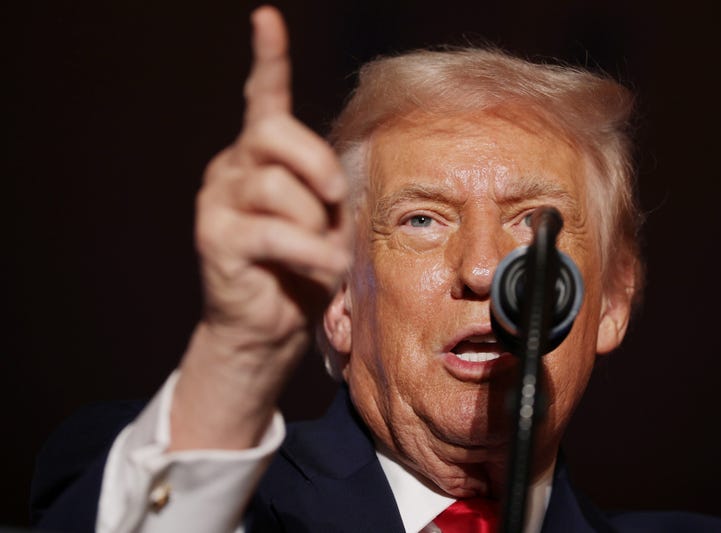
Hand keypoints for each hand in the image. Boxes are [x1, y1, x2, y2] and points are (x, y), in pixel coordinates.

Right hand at [170, 6, 351, 449]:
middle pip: (272, 131)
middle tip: (335, 199)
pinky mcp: (217, 239)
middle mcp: (234, 169)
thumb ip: (328, 192)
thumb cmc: (303, 269)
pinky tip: (320, 269)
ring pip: (277, 187)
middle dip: (315, 162)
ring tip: (326, 254)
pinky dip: (309, 253)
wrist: (270, 328)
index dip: (267, 59)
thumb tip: (341, 185)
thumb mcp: (326, 221)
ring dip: (316, 225)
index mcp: (262, 157)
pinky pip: (274, 233)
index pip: (262, 98)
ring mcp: (219, 202)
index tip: (267, 19)